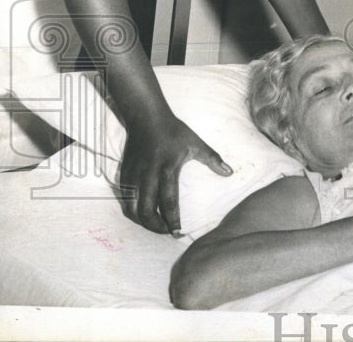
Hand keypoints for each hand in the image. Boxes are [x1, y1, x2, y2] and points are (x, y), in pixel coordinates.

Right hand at [119, 113, 232, 233]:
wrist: (146, 118)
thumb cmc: (174, 131)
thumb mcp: (196, 143)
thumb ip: (213, 159)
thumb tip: (229, 173)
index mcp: (167, 169)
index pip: (169, 202)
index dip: (173, 220)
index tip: (179, 233)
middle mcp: (147, 176)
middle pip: (147, 212)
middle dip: (157, 227)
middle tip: (168, 232)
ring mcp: (133, 177)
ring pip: (132, 210)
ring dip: (143, 222)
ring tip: (156, 226)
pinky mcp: (124, 176)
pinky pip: (125, 201)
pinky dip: (133, 212)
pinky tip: (143, 215)